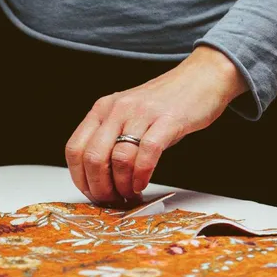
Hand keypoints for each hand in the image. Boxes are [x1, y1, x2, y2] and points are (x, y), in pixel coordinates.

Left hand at [64, 46, 247, 202]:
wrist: (202, 77)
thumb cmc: (164, 102)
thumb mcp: (127, 115)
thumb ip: (110, 138)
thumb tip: (98, 178)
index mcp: (102, 109)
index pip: (75, 149)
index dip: (80, 178)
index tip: (92, 192)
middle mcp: (117, 110)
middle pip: (93, 158)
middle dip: (100, 187)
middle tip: (111, 199)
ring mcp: (141, 114)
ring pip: (118, 159)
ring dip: (122, 185)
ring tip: (130, 194)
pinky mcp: (167, 121)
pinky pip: (146, 155)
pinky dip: (141, 176)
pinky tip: (142, 184)